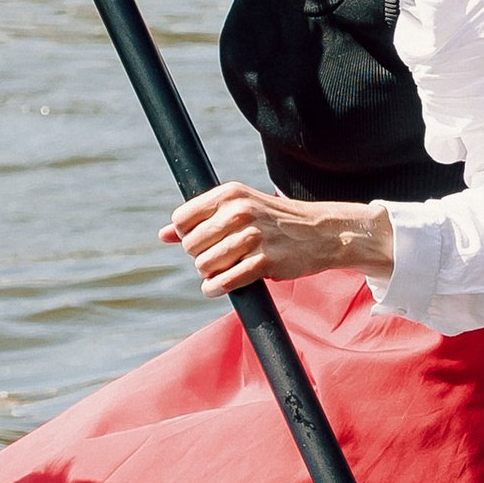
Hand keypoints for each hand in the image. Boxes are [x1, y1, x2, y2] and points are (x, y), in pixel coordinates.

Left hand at [160, 182, 395, 296]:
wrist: (320, 232)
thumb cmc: (274, 221)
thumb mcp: (239, 208)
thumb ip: (200, 219)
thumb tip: (163, 235)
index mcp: (230, 194)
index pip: (182, 219)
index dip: (187, 236)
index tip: (203, 241)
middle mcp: (239, 211)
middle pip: (191, 245)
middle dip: (200, 256)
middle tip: (219, 257)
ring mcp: (252, 237)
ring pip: (204, 265)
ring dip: (210, 274)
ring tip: (225, 270)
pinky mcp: (264, 262)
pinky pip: (224, 282)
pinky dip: (216, 288)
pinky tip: (218, 287)